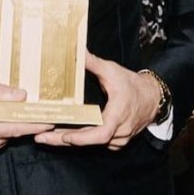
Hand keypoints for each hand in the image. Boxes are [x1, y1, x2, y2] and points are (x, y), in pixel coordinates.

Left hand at [34, 51, 161, 150]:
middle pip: (89, 142)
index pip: (101, 133)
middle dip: (63, 140)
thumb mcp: (112, 71)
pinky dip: (79, 140)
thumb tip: (76, 50)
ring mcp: (118, 139)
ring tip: (45, 136)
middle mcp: (119, 131)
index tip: (64, 136)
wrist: (152, 98)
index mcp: (118, 114)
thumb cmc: (132, 84)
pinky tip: (61, 134)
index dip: (82, 138)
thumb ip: (93, 62)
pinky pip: (95, 143)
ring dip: (69, 140)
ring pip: (91, 144)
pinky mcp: (115, 142)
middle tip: (41, 138)